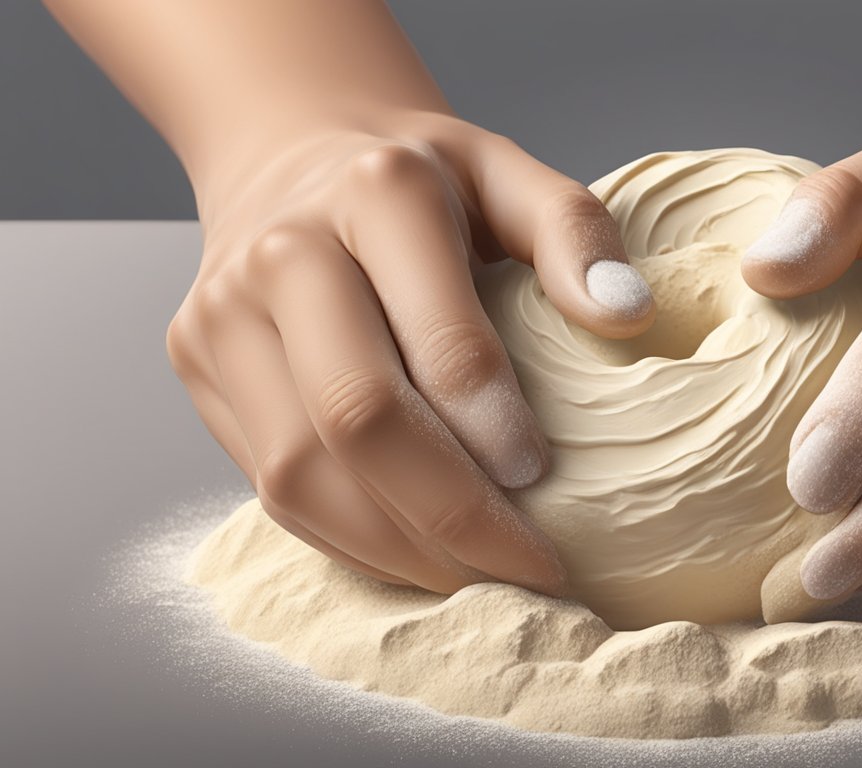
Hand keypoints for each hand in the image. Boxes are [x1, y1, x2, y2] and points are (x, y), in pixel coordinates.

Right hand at [167, 111, 654, 593]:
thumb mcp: (511, 172)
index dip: (493, 430)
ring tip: (479, 575)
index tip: (546, 488)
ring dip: (398, 547)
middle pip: (356, 418)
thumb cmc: (424, 178)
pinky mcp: (198, 365)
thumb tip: (628, 318)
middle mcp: (283, 251)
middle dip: (451, 514)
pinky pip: (270, 484)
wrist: (294, 148)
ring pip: (300, 471)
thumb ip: (574, 233)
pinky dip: (348, 538)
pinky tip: (417, 553)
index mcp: (377, 194)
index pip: (436, 341)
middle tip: (528, 567)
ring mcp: (224, 314)